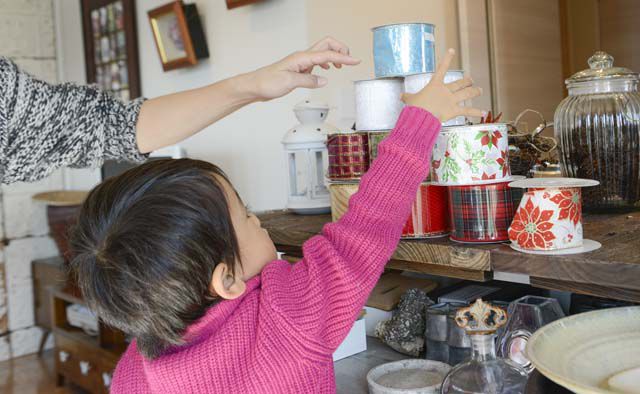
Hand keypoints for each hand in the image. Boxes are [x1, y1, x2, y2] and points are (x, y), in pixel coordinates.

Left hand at [244, 36, 359, 100]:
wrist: (255, 86)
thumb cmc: (267, 82)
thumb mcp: (289, 82)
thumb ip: (308, 80)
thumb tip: (324, 79)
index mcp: (302, 58)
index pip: (328, 55)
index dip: (343, 58)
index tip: (355, 61)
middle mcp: (302, 57)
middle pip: (327, 45)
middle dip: (340, 50)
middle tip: (350, 60)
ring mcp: (301, 62)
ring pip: (322, 53)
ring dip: (334, 56)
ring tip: (342, 66)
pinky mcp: (299, 69)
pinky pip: (317, 62)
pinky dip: (326, 64)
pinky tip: (327, 71)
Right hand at [402, 48, 485, 121]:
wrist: (420, 116)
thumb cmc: (415, 107)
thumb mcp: (410, 100)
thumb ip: (407, 97)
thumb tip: (401, 96)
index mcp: (435, 85)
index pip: (442, 68)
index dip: (447, 58)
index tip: (452, 50)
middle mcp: (446, 90)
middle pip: (460, 83)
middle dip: (466, 81)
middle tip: (471, 80)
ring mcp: (451, 100)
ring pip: (467, 93)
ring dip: (474, 91)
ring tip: (480, 90)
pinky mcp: (454, 110)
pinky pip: (467, 111)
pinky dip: (476, 112)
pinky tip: (484, 112)